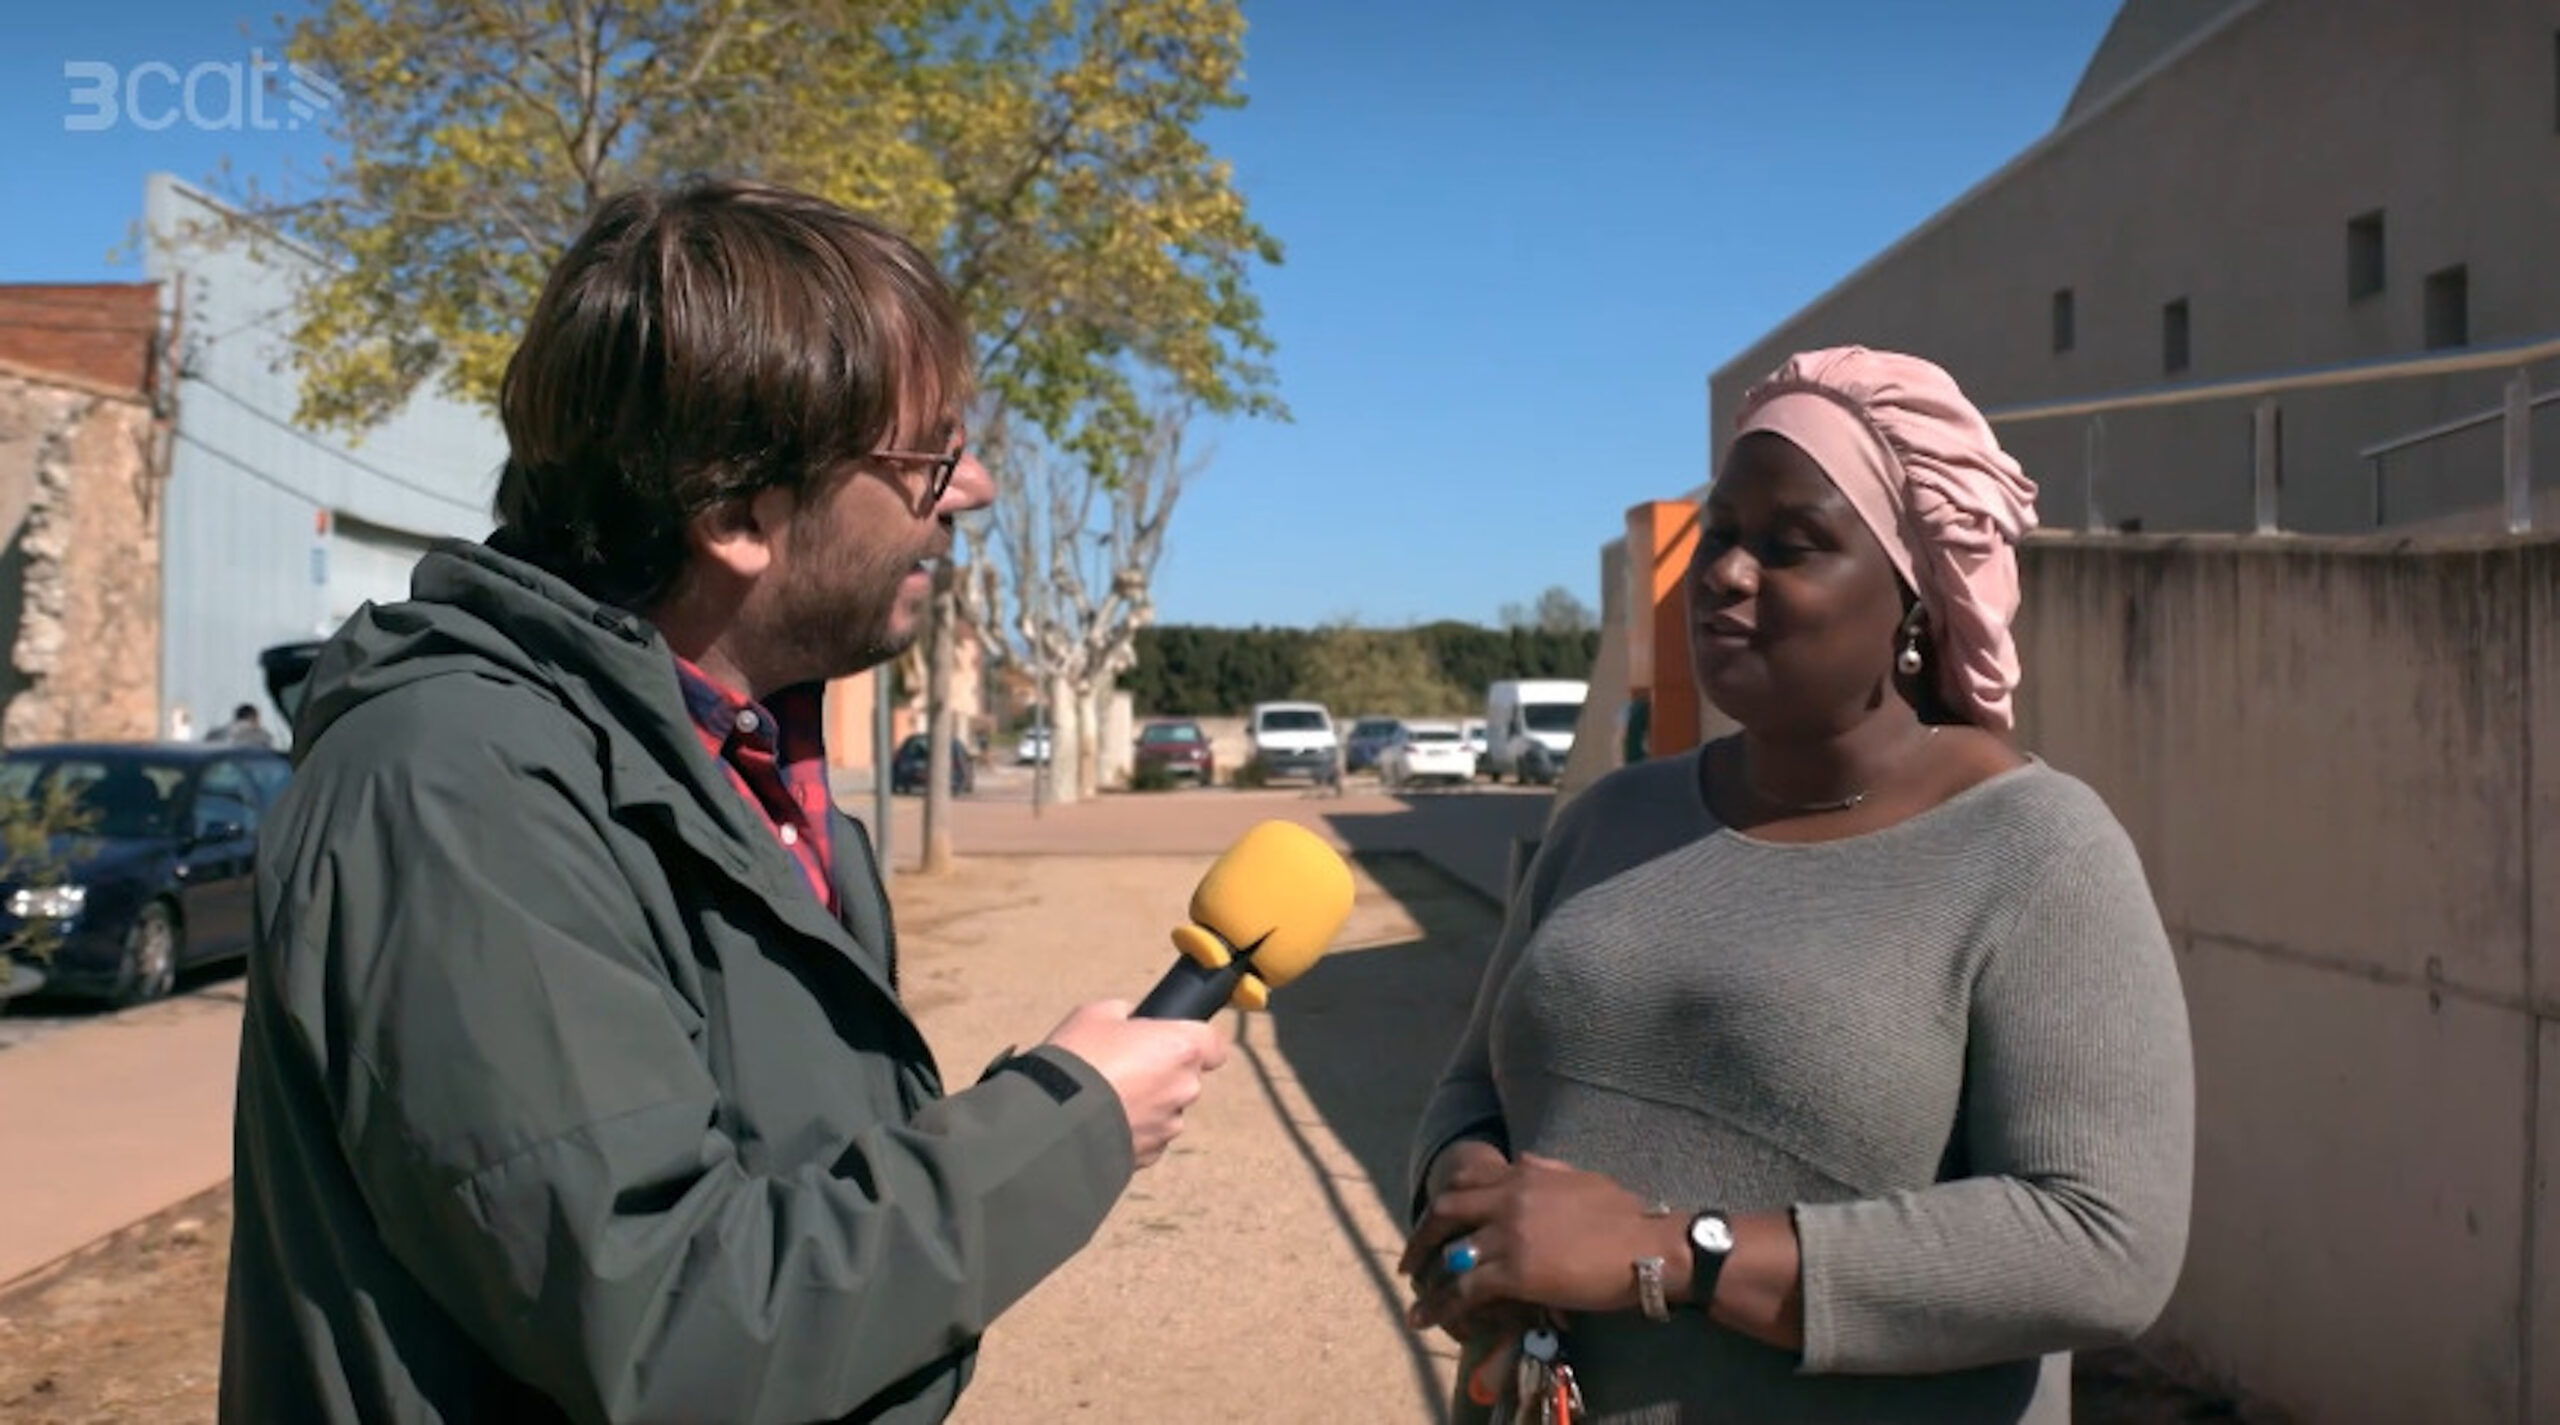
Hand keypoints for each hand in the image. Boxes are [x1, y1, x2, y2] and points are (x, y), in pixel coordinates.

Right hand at [1041, 999, 1229, 1167]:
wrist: (1053, 1118)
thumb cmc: (1079, 1059)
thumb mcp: (1097, 1014)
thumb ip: (1125, 1013)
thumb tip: (1129, 1019)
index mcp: (1181, 1048)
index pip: (1214, 1044)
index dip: (1194, 1041)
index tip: (1171, 1040)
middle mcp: (1185, 1087)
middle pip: (1185, 1076)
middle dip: (1161, 1072)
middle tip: (1124, 1066)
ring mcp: (1170, 1125)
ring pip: (1167, 1108)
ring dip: (1147, 1103)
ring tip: (1107, 1097)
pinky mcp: (1152, 1153)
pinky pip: (1149, 1135)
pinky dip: (1133, 1129)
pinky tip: (1103, 1120)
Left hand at [1399, 1152, 1683, 1331]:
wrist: (1650, 1246)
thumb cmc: (1626, 1216)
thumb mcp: (1580, 1178)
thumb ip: (1545, 1169)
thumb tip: (1523, 1161)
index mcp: (1523, 1173)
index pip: (1465, 1180)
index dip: (1442, 1203)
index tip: (1432, 1221)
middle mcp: (1508, 1198)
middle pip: (1445, 1210)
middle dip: (1421, 1236)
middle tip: (1410, 1261)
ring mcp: (1510, 1234)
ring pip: (1449, 1252)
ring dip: (1425, 1275)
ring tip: (1414, 1298)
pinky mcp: (1516, 1271)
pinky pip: (1465, 1288)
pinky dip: (1440, 1305)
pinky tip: (1426, 1319)